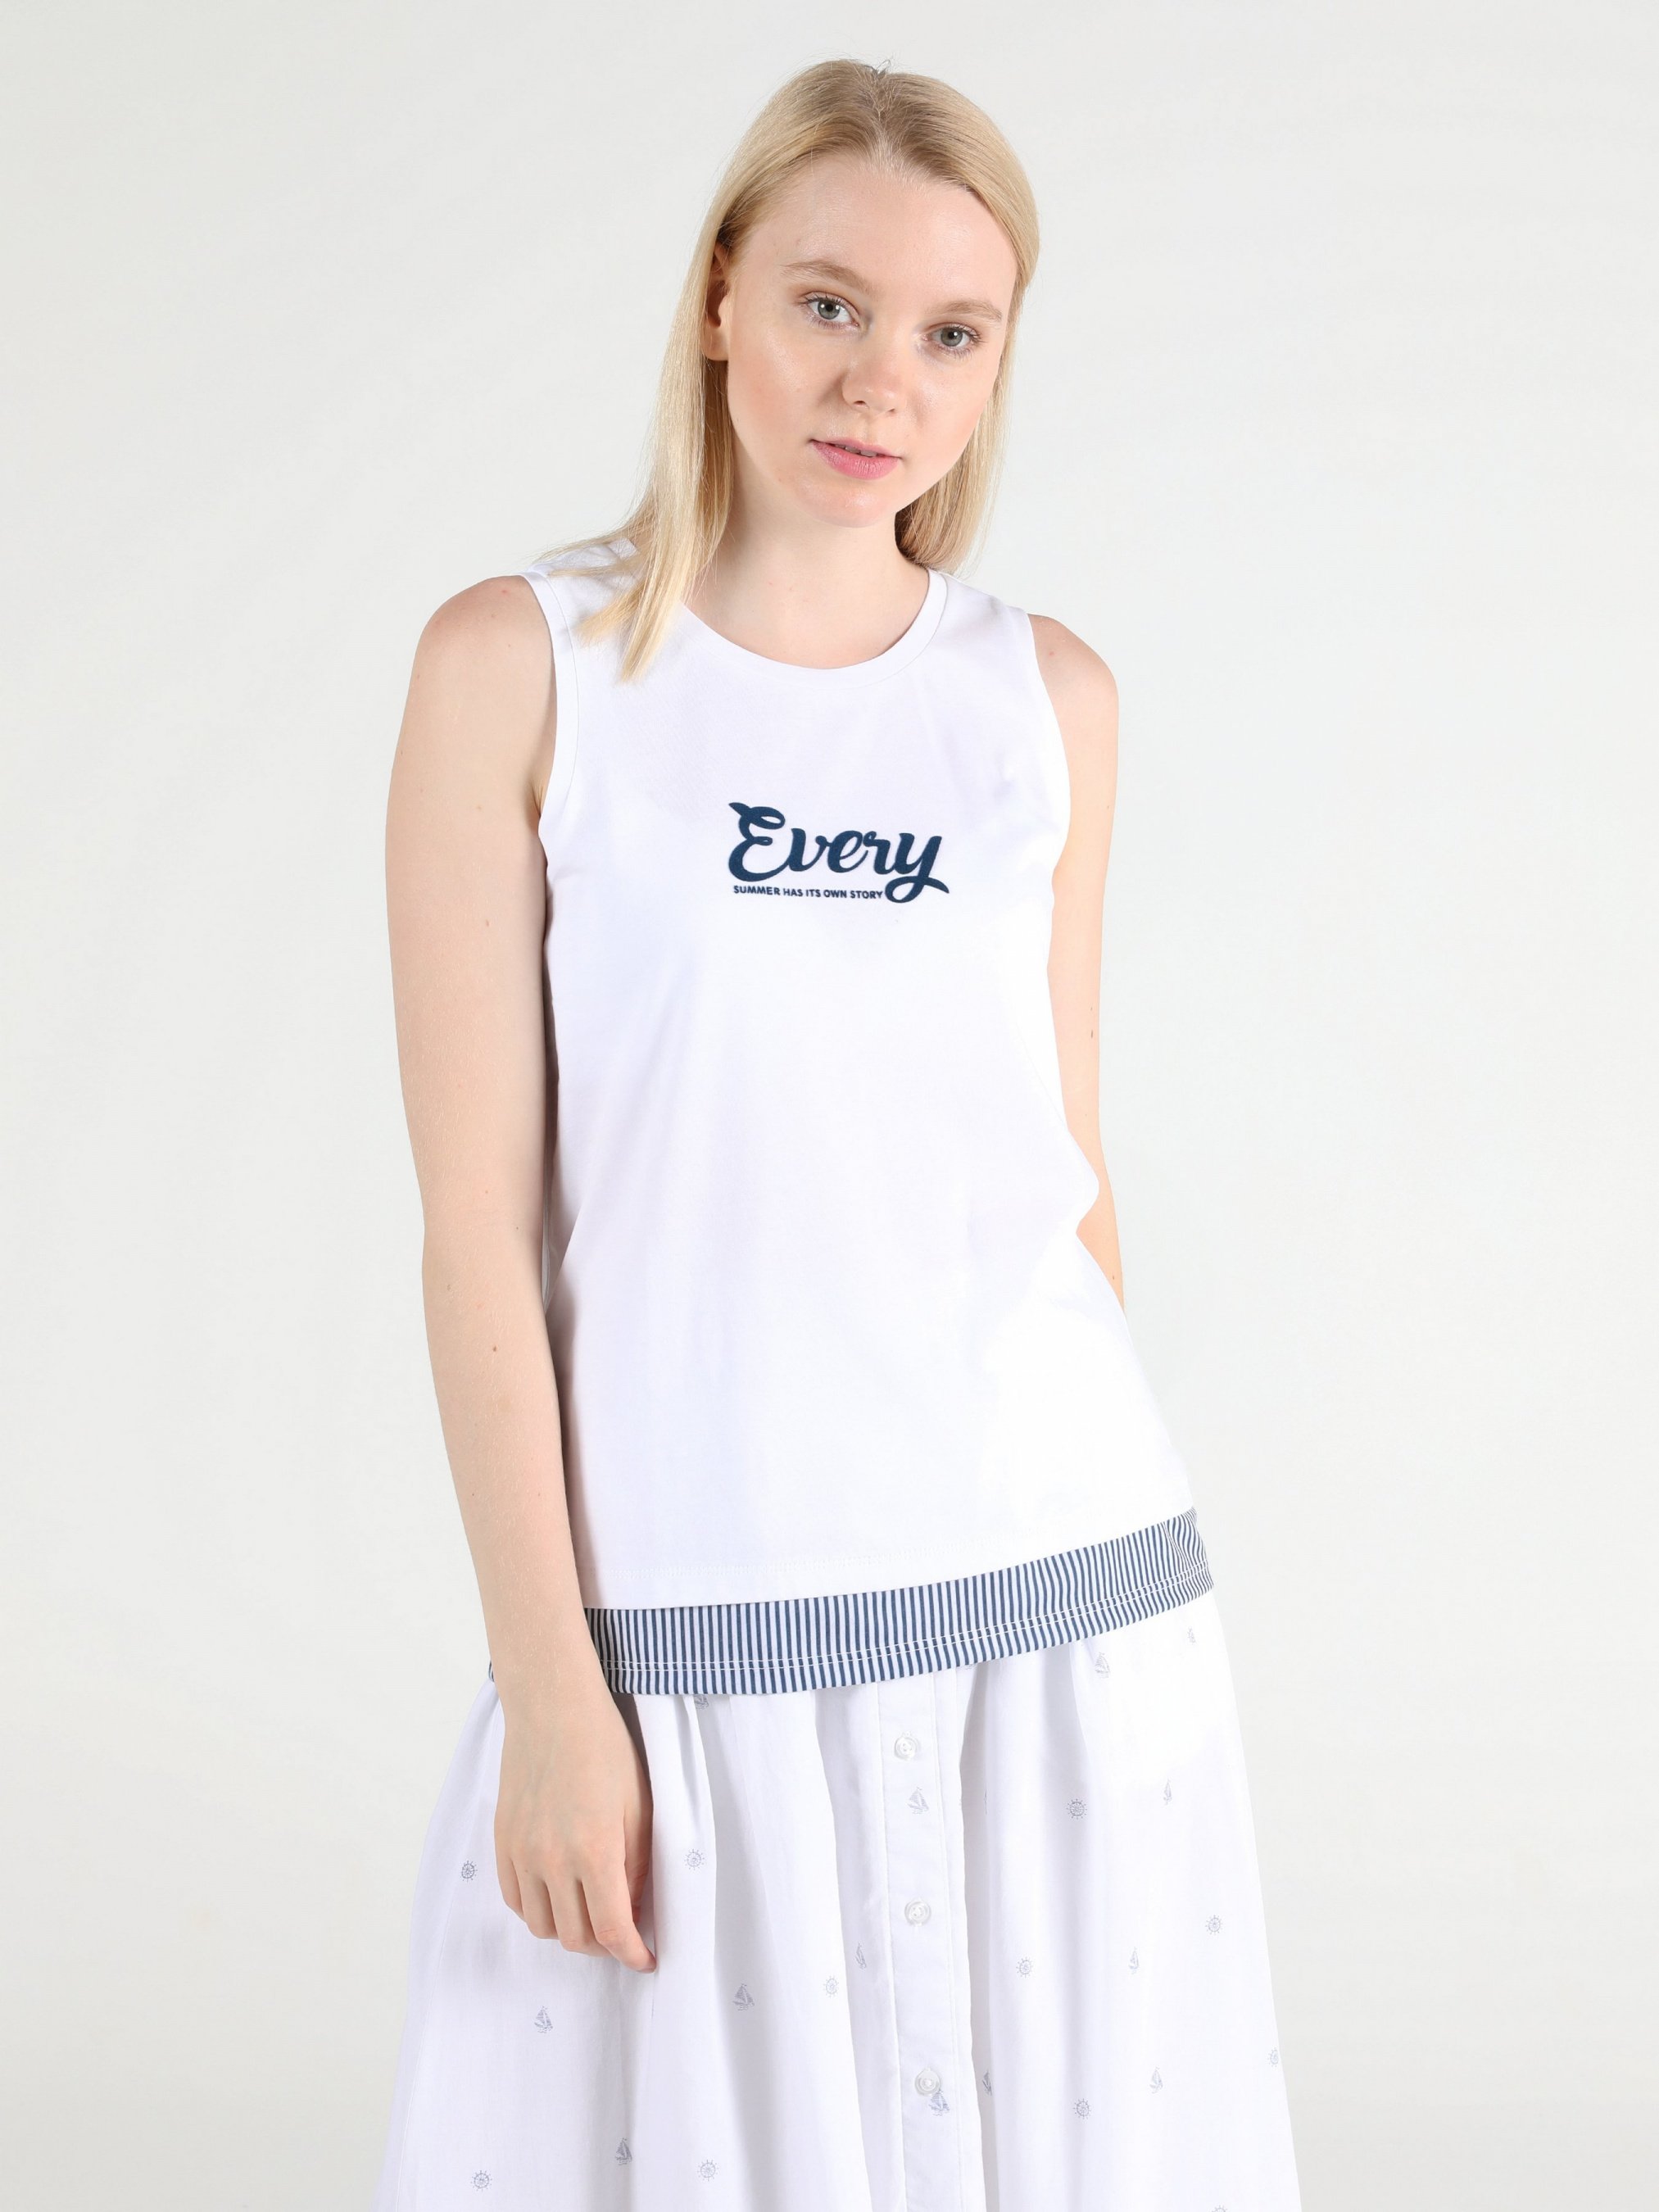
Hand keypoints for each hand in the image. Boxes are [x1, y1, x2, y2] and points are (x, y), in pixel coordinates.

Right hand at [492, 1665, 655, 1972]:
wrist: (553, 1707)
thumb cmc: (605, 1748)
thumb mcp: (639, 1806)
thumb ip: (636, 1865)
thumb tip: (633, 1909)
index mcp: (595, 1850)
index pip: (612, 1930)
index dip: (633, 1955)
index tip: (647, 1960)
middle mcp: (552, 1860)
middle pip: (576, 1937)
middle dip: (605, 1946)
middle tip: (624, 1934)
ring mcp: (521, 1852)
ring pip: (542, 1926)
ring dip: (570, 1932)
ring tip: (592, 1914)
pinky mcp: (502, 1841)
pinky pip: (516, 1900)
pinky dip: (538, 1911)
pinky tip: (559, 1897)